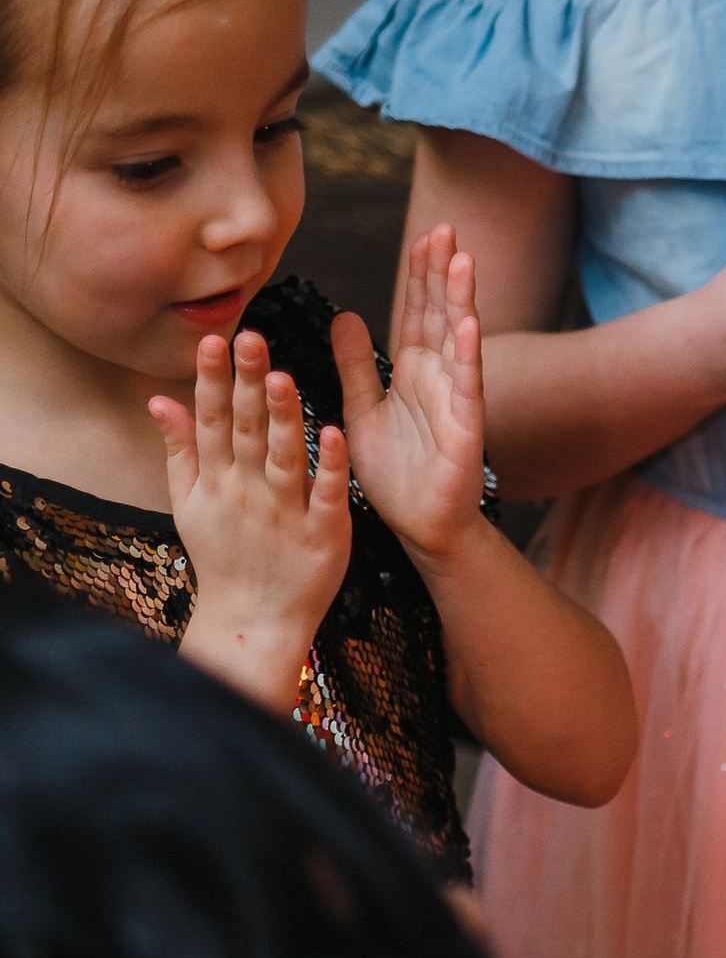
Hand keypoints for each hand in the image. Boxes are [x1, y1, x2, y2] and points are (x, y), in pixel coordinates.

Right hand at [151, 325, 350, 711]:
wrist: (252, 620)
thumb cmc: (223, 555)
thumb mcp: (189, 502)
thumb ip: (179, 448)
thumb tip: (159, 399)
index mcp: (217, 480)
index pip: (212, 420)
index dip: (212, 380)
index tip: (212, 340)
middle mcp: (248, 491)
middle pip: (247, 430)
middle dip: (247, 384)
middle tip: (250, 337)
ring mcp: (286, 512)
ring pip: (285, 457)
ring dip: (284, 417)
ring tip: (283, 376)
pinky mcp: (324, 534)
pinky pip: (327, 494)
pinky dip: (330, 466)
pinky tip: (334, 432)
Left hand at [332, 224, 486, 557]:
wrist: (418, 527)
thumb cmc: (395, 474)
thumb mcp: (362, 409)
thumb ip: (355, 364)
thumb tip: (345, 315)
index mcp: (414, 372)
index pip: (417, 312)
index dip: (420, 275)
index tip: (423, 236)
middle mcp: (439, 379)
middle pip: (440, 314)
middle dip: (443, 273)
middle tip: (445, 228)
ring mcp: (456, 401)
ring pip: (458, 341)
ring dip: (462, 300)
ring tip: (463, 259)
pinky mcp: (465, 430)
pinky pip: (466, 387)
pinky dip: (467, 354)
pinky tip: (468, 323)